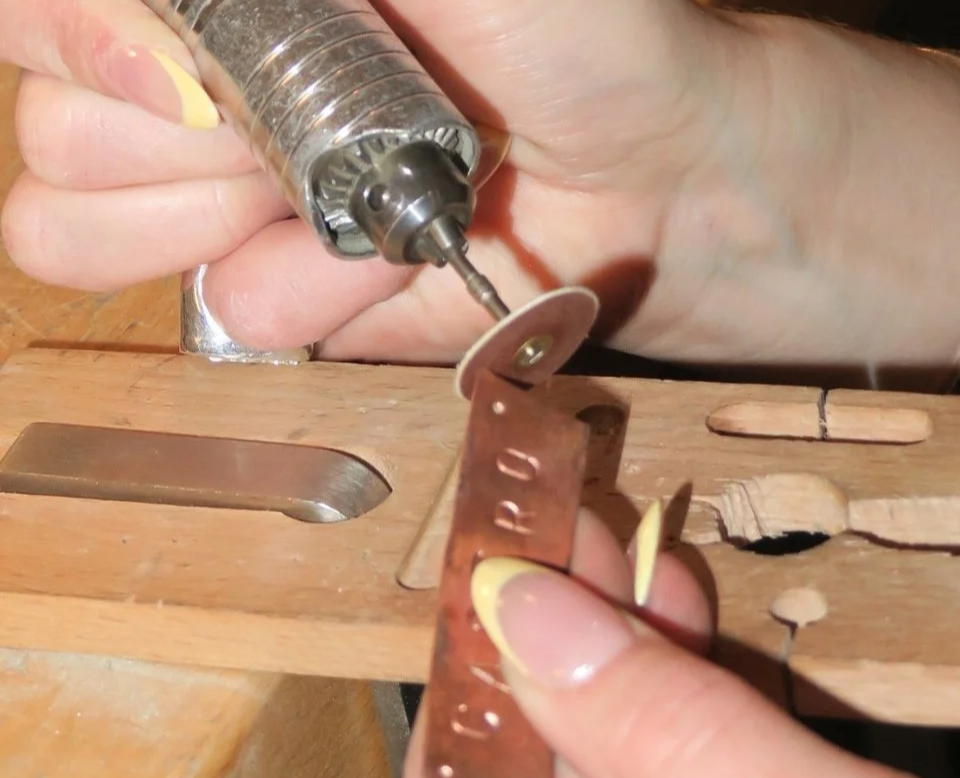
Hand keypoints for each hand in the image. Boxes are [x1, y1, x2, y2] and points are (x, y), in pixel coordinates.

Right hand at [0, 0, 770, 358]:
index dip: (81, 41)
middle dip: (173, 139)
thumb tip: (160, 13)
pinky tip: (382, 261)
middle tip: (314, 121)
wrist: (646, 173)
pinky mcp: (284, 298)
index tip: (196, 66)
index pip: (29, 15)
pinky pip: (225, 313)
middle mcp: (190, 91)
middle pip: (49, 134)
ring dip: (216, 221)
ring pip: (81, 232)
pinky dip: (305, 292)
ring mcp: (224, 206)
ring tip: (342, 192)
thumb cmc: (567, 31)